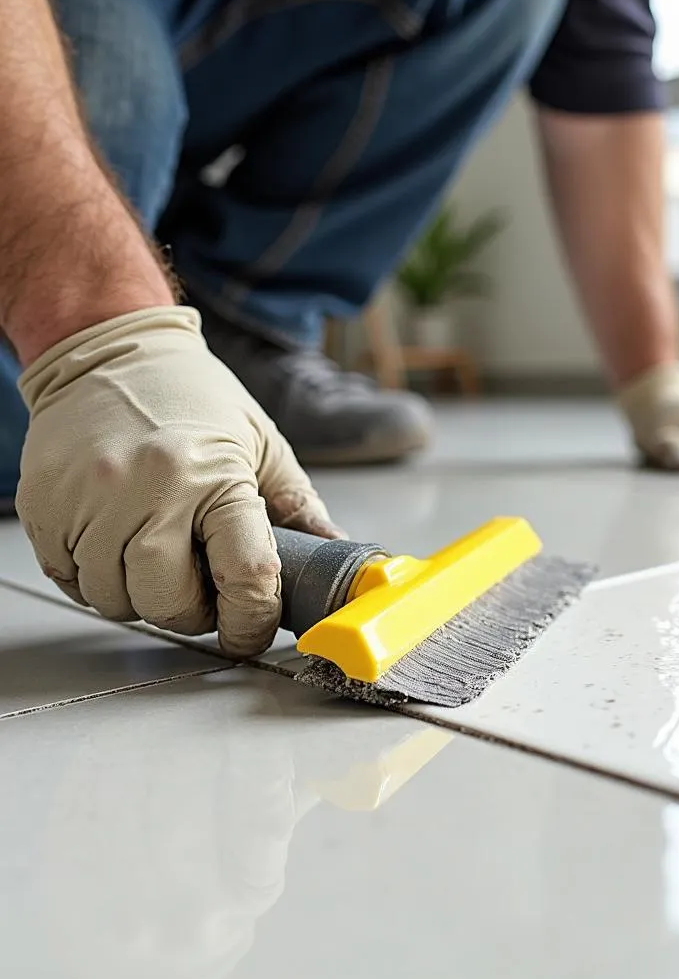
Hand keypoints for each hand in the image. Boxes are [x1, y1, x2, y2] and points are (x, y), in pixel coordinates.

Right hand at [16, 306, 340, 655]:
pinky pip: (70, 580)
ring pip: (115, 599)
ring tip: (159, 559)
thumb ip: (297, 504)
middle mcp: (148, 490)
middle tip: (203, 591)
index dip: (252, 620)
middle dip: (194, 613)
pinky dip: (98, 579)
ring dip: (142, 597)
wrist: (109, 349)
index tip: (250, 629)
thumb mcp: (261, 442)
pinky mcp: (46, 505)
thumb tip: (332, 550)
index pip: (244, 576)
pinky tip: (118, 546)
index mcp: (215, 477)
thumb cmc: (191, 395)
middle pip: (169, 602)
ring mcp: (90, 500)